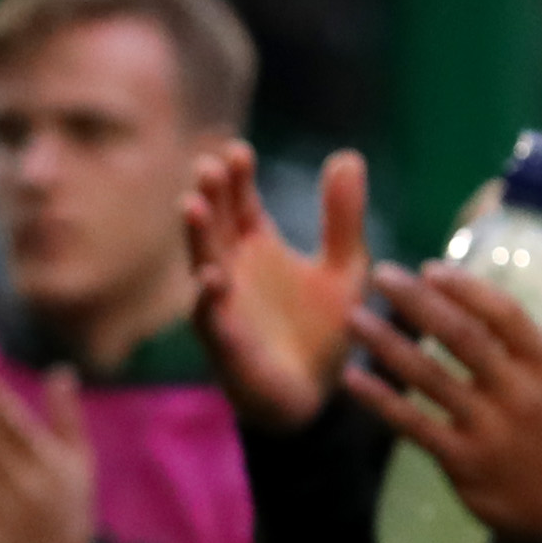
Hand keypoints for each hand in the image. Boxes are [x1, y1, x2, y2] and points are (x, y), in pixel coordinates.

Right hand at [183, 142, 370, 429]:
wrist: (318, 391)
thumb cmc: (323, 324)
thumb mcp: (345, 264)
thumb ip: (343, 215)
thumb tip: (348, 155)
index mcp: (257, 245)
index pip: (242, 202)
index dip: (238, 178)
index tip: (238, 151)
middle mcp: (232, 268)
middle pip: (216, 224)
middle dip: (212, 196)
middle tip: (210, 167)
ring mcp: (224, 304)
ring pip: (203, 263)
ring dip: (198, 236)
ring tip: (194, 205)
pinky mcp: (228, 342)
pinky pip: (212, 319)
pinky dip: (209, 299)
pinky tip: (212, 279)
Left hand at [342, 264, 541, 542]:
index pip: (505, 314)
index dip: (465, 288)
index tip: (430, 268)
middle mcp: (520, 392)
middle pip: (462, 337)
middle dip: (417, 302)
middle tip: (381, 275)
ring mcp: (490, 428)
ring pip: (430, 377)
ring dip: (388, 344)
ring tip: (355, 319)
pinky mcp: (463, 460)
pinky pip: (413, 424)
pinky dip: (379, 400)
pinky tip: (353, 378)